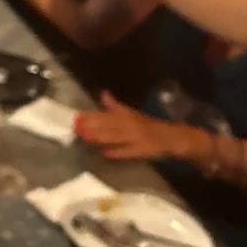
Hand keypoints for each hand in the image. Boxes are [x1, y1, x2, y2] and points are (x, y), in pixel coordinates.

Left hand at [72, 92, 197, 162]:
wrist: (169, 137)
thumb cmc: (147, 124)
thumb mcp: (130, 112)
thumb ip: (115, 105)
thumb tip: (103, 93)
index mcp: (126, 115)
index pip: (105, 115)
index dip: (90, 116)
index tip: (76, 117)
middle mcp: (129, 125)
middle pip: (107, 125)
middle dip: (91, 126)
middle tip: (77, 128)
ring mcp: (135, 138)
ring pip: (115, 137)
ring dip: (99, 137)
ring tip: (86, 138)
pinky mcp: (141, 151)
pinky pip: (128, 152)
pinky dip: (117, 152)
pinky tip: (105, 154)